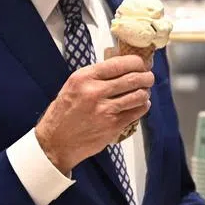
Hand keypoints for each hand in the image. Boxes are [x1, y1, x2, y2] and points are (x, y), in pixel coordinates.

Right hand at [35, 55, 153, 173]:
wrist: (56, 142)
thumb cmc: (64, 113)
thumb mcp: (74, 86)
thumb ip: (96, 77)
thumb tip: (122, 67)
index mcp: (84, 78)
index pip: (119, 64)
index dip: (136, 62)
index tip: (142, 63)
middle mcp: (95, 92)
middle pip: (133, 78)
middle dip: (146, 77)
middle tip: (149, 77)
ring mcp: (106, 110)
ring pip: (139, 95)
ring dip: (146, 92)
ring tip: (145, 91)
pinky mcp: (113, 126)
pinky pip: (137, 112)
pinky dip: (143, 106)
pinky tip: (141, 105)